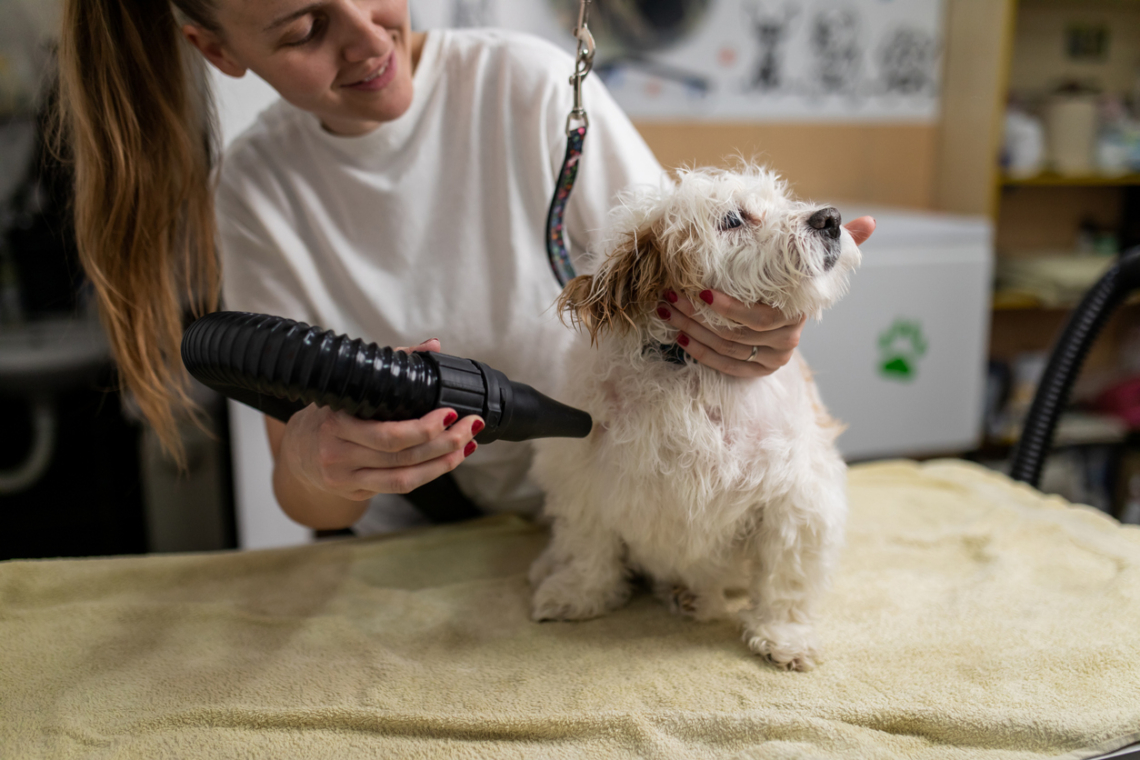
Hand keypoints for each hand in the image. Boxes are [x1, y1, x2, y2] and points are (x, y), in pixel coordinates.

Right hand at [265, 338, 482, 527]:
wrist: (297, 451)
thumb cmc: (332, 413)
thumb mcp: (355, 385)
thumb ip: (395, 363)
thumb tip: (433, 346)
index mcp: (337, 423)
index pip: (388, 433)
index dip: (424, 428)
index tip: (451, 413)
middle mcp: (339, 454)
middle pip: (402, 456)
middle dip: (444, 443)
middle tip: (470, 427)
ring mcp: (347, 478)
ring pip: (404, 479)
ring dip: (442, 464)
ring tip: (466, 446)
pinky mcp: (356, 493)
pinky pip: (398, 487)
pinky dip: (428, 474)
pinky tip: (447, 461)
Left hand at [654, 216, 875, 377]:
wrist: (796, 308)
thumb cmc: (799, 277)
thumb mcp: (816, 257)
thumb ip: (837, 241)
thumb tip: (872, 222)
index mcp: (797, 314)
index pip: (758, 318)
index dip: (728, 308)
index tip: (700, 290)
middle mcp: (786, 341)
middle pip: (735, 335)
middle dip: (698, 316)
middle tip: (671, 295)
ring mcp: (771, 358)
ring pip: (724, 349)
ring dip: (690, 330)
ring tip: (666, 310)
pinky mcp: (757, 370)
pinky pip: (723, 366)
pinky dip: (698, 353)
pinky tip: (677, 337)